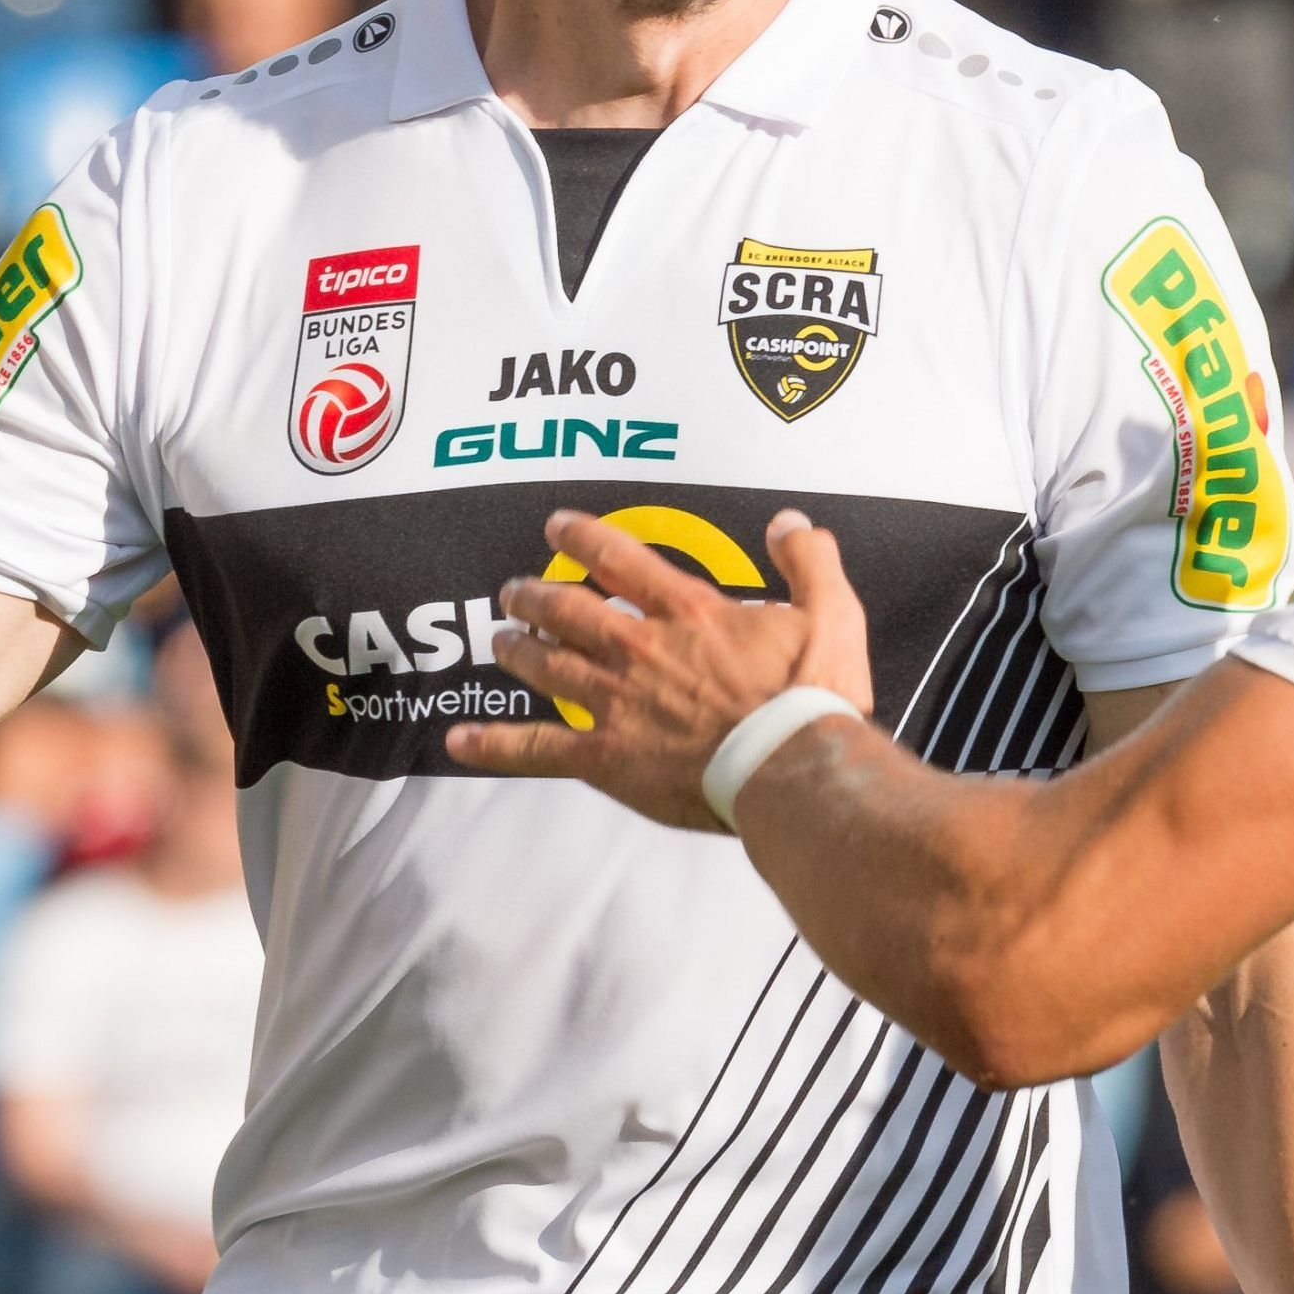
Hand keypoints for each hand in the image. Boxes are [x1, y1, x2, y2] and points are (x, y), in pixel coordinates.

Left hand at [446, 508, 872, 830]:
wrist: (792, 770)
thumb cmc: (813, 698)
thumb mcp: (833, 614)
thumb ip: (810, 562)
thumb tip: (789, 524)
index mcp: (690, 614)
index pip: (622, 561)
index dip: (585, 538)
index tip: (558, 525)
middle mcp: (641, 650)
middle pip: (570, 611)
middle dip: (536, 595)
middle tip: (514, 589)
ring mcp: (617, 704)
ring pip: (548, 667)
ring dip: (518, 649)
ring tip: (500, 640)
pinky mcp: (607, 758)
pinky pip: (538, 750)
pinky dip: (496, 745)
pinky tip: (460, 741)